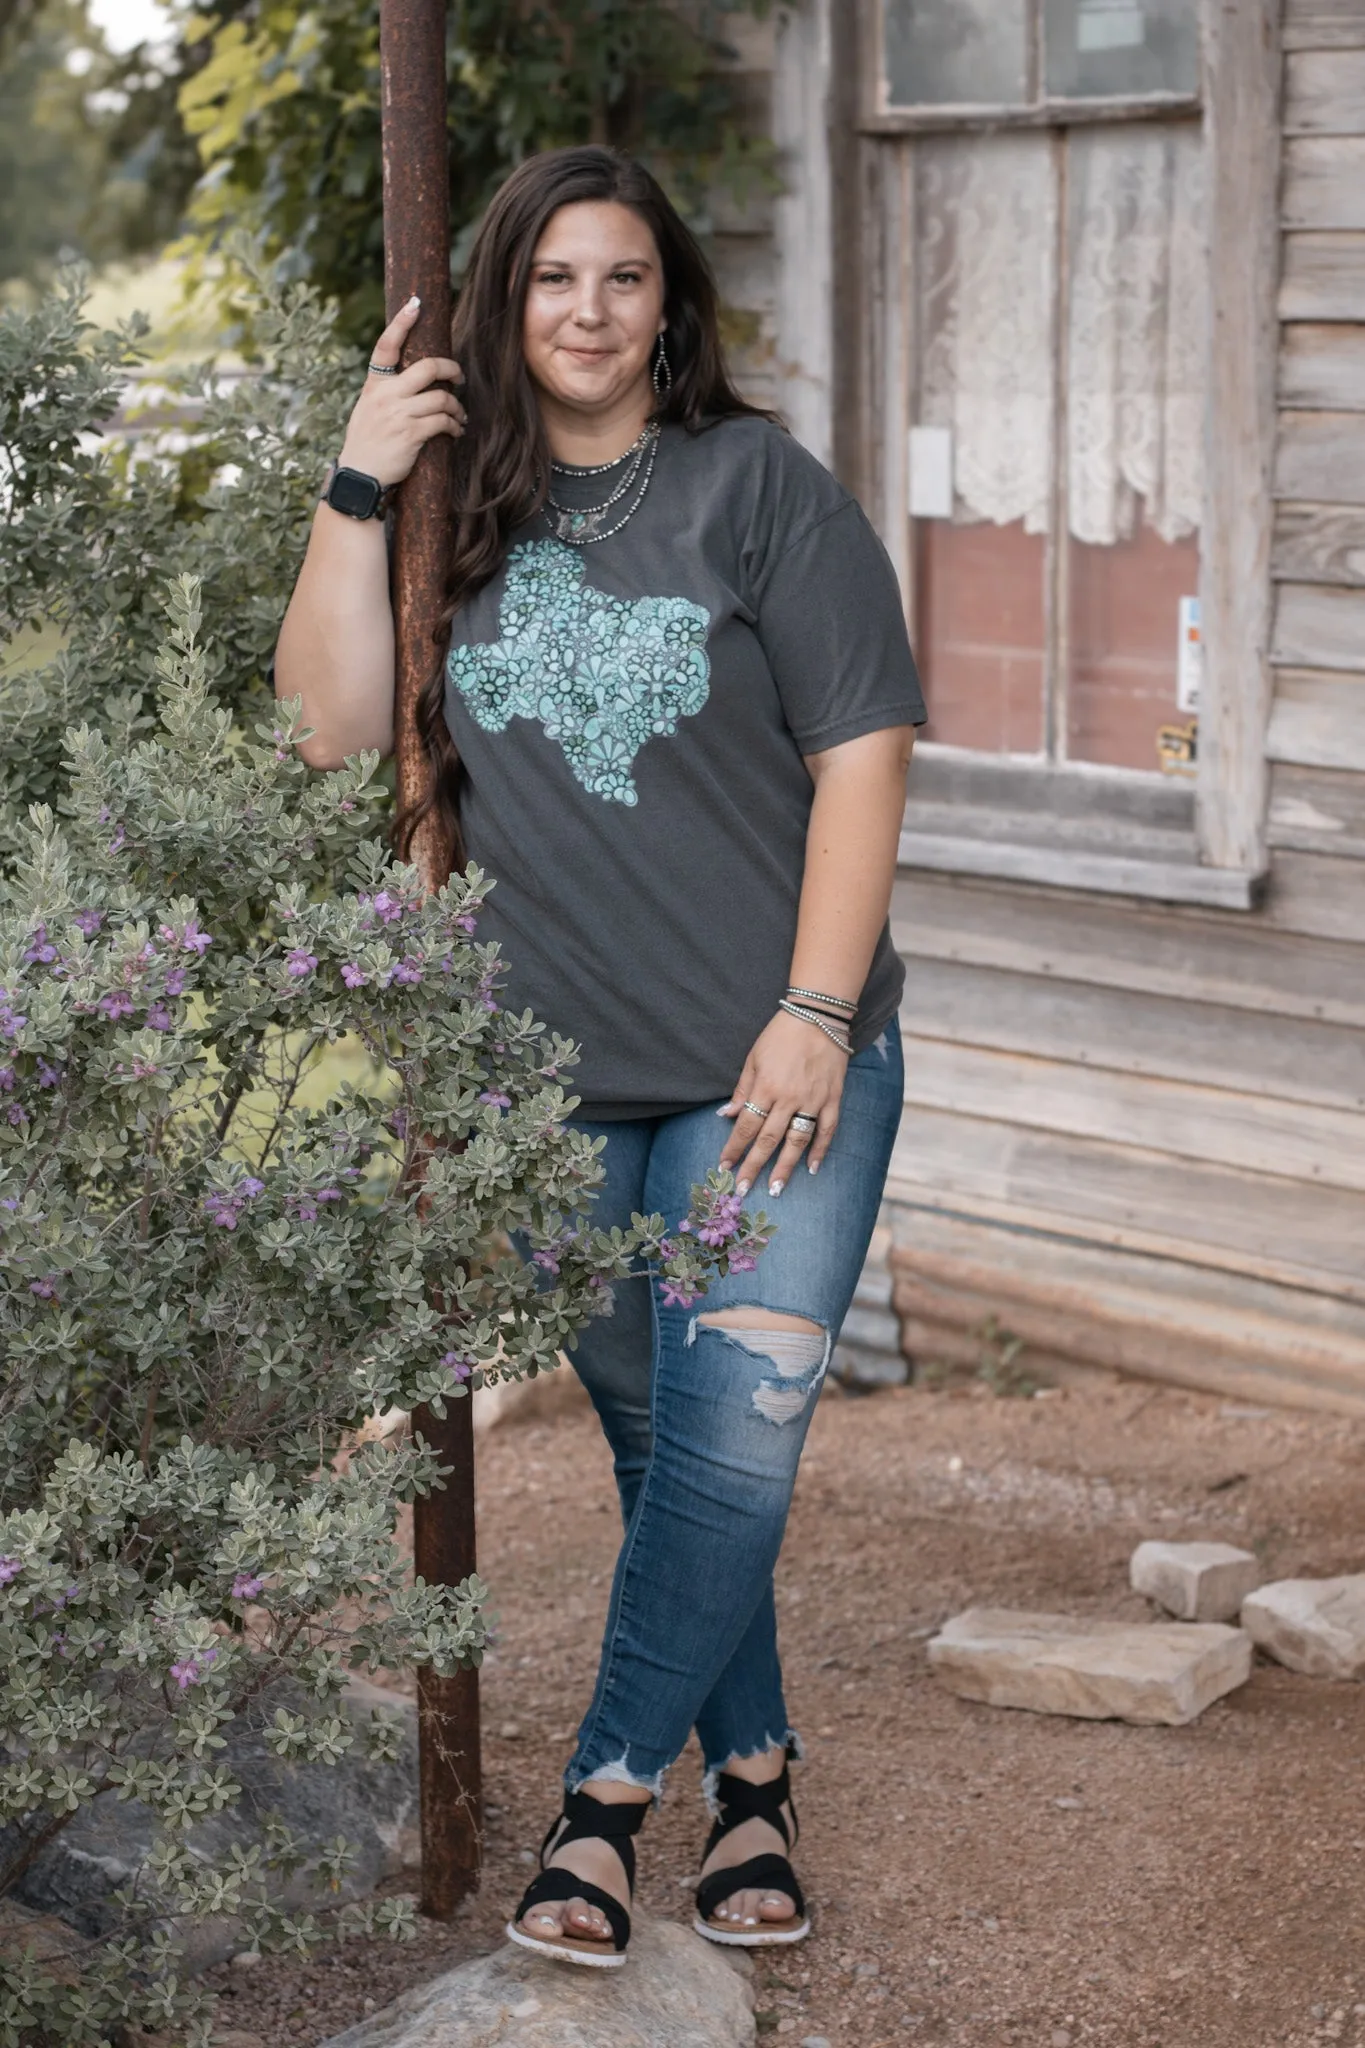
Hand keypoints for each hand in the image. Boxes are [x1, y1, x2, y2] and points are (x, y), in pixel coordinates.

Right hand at [335, 297, 465, 486]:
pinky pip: (443, 421)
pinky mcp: (412, 434)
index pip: (387, 345)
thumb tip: (415, 381)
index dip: (402, 322)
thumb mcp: (369, 408)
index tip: (416, 303)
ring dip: (457, 407)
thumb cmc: (367, 443)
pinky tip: (455, 431)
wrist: (360, 475)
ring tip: (459, 416)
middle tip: (460, 377)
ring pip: (442, 397)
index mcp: (375, 384)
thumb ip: (388, 391)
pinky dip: (454, 426)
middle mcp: (386, 394)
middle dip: (452, 370)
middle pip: (428, 367)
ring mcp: (399, 413)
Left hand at [718, 1009, 847, 1196]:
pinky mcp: (833, 1098)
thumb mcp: (753, 1057)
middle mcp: (788, 1098)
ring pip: (797, 1141)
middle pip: (768, 1140)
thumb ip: (742, 1090)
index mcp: (766, 1087)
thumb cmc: (780, 1035)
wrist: (818, 1016)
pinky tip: (812, 1168)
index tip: (724, 1166)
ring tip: (776, 1188)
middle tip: (742, 1190)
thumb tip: (727, 1116)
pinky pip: (827, 1129)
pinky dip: (821, 1150)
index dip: (734, 1148)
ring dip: (785, 1167)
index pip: (746, 1126)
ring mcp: (813, 1100)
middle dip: (753, 1167)